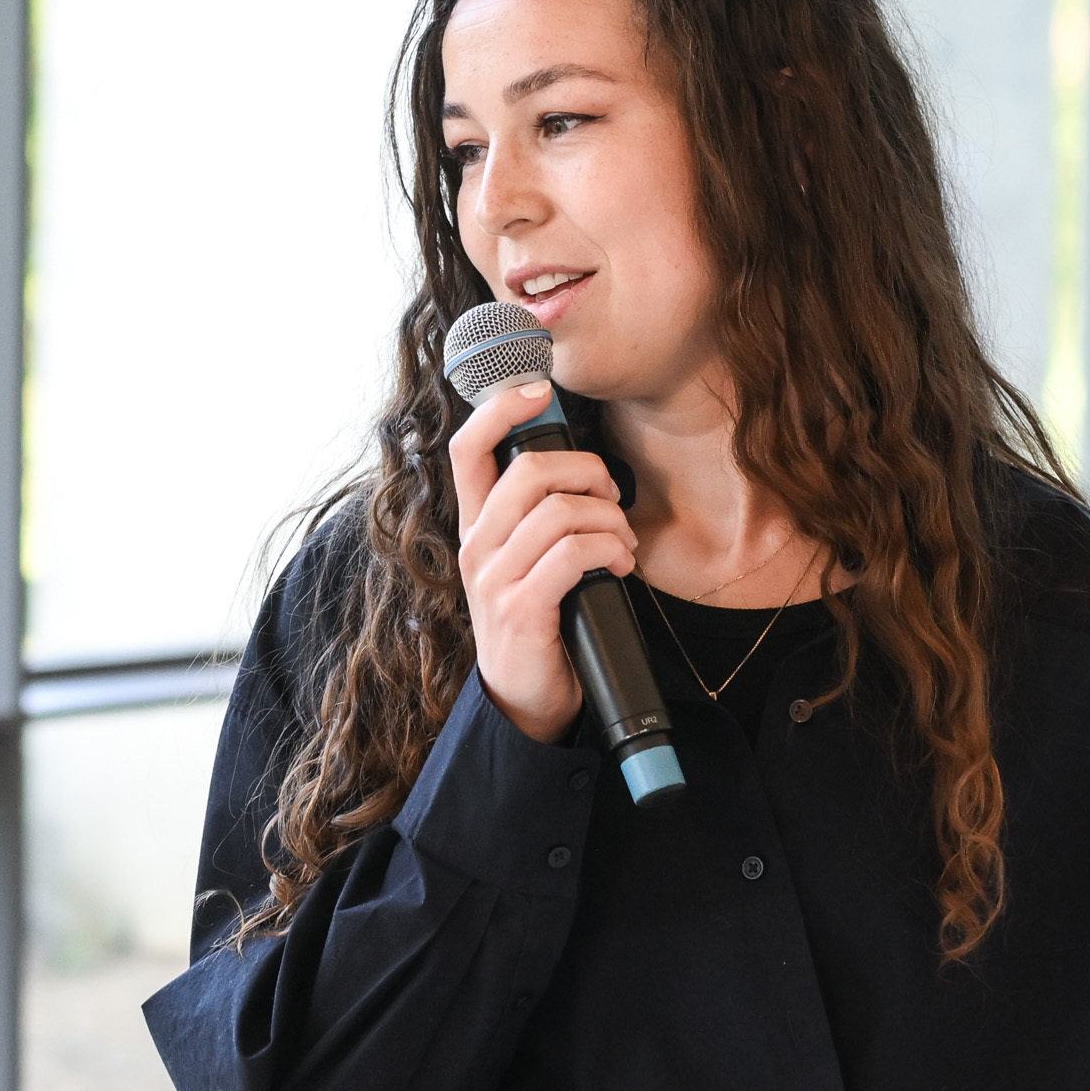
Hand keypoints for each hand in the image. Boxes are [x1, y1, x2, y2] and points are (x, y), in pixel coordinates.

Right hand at [445, 377, 637, 742]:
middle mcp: (477, 546)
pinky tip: (619, 567)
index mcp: (477, 526)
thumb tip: (580, 465)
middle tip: (613, 501)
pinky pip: (571, 554)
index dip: (500, 408)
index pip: (467, 448)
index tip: (538, 391)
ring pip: (559, 511)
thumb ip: (539, 514)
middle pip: (529, 471)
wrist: (527, 700)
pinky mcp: (520, 609)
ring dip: (609, 520)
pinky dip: (608, 551)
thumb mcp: (530, 559)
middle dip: (588, 473)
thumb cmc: (541, 620)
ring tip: (622, 544)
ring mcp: (494, 579)